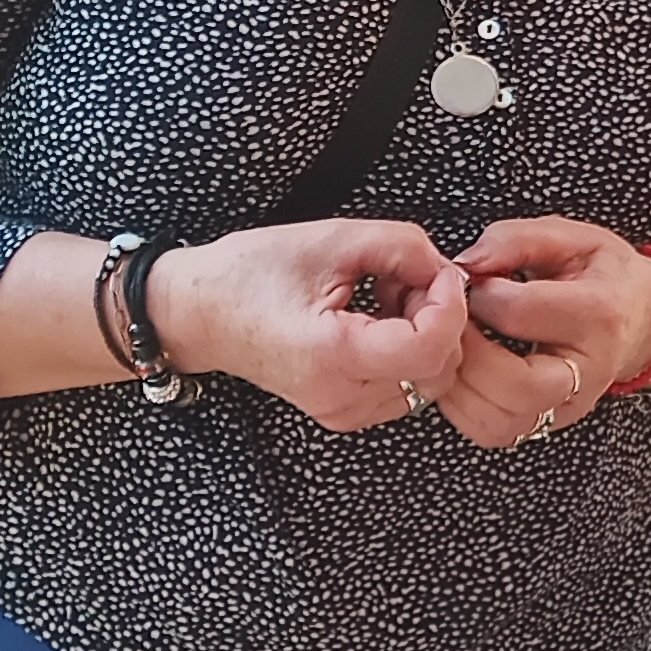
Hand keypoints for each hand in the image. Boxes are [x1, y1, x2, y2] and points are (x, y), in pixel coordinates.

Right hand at [149, 219, 469, 432]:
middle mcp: (343, 397)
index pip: (430, 348)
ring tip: (387, 295)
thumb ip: (402, 247)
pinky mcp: (346, 410)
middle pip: (440, 369)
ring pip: (430, 380)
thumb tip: (447, 269)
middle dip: (440, 317)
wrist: (201, 313)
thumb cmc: (251, 273)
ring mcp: (345, 411)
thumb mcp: (332, 240)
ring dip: (427, 333)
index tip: (439, 272)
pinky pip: (407, 385)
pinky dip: (409, 350)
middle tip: (406, 278)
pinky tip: (378, 318)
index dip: (450, 304)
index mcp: (334, 356)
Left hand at [442, 215, 650, 450]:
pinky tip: (463, 372)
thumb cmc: (601, 272)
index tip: (468, 280)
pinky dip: (463, 407)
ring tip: (456, 347)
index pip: (517, 313)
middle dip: (465, 352)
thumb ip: (515, 240)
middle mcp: (588, 369)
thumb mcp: (569, 237)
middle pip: (514, 385)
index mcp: (597, 313)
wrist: (640, 316)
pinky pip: (495, 433)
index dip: (477, 293)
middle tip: (451, 323)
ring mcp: (571, 404)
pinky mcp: (551, 423)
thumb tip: (465, 264)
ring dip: (459, 385)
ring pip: (501, 419)